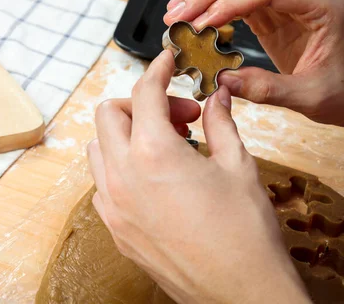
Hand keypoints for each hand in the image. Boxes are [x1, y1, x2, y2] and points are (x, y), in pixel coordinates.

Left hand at [88, 50, 310, 303]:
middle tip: (178, 116)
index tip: (167, 63)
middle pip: (108, 114)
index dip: (157, 70)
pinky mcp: (115, 229)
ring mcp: (113, 206)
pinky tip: (152, 178)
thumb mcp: (238, 166)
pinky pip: (102, 185)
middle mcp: (123, 176)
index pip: (143, 93)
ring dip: (125, 135)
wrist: (241, 292)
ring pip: (98, 149)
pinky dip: (120, 168)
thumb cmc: (245, 233)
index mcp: (154, 153)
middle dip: (139, 103)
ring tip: (165, 145)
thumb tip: (217, 97)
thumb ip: (221, 123)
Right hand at [164, 0, 343, 143]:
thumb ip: (266, 89)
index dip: (227, 2)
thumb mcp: (308, 97)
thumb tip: (221, 82)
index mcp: (324, 3)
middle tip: (176, 17)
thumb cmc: (342, 91)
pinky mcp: (273, 0)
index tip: (199, 24)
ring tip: (176, 11)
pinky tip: (192, 14)